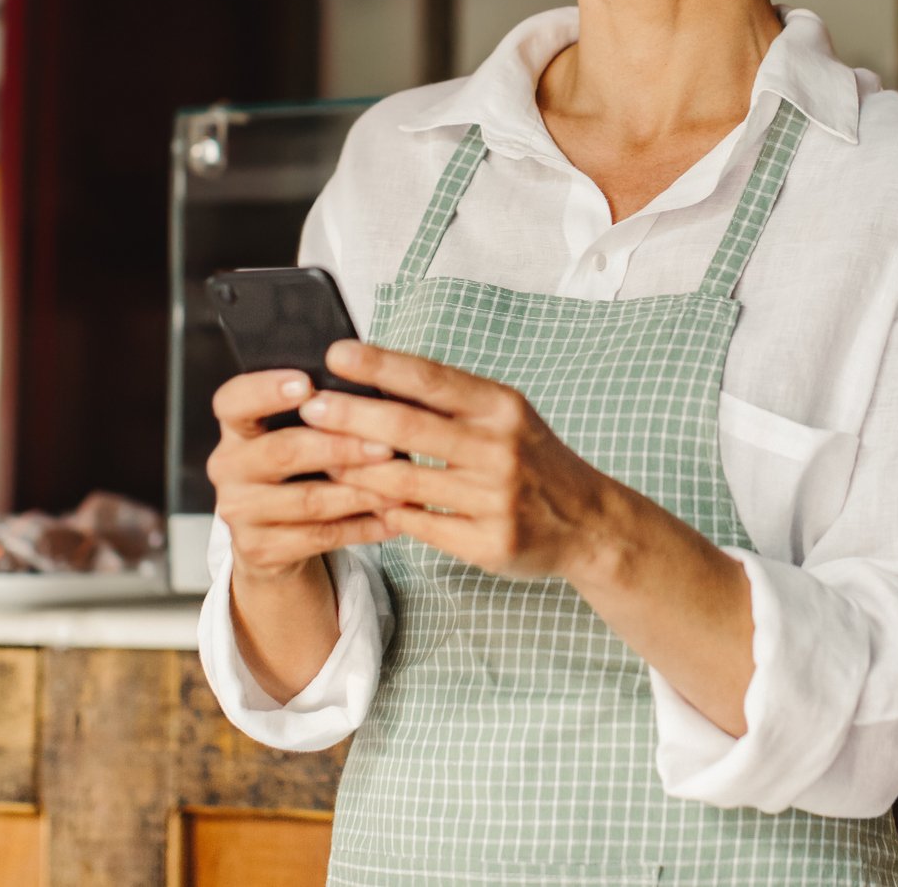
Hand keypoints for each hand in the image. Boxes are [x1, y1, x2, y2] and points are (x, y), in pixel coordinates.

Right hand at [207, 369, 401, 582]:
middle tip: (385, 446)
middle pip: (281, 451)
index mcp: (236, 427)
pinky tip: (394, 518)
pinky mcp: (259, 548)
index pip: (234, 401)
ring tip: (401, 485)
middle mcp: (228, 466)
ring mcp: (239, 510)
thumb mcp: (297, 433)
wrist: (273, 536)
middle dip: (339, 447)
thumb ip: (322, 411)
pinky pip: (320, 537)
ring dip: (360, 493)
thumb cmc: (298, 467)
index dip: (266, 390)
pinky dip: (362, 527)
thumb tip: (375, 389)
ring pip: (307, 501)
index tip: (307, 383)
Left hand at [305, 341, 619, 581]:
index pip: (432, 379)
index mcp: (503, 408)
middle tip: (309, 407)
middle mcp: (501, 449)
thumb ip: (449, 401)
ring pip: (405, 483)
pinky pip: (419, 525)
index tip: (337, 353)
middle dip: (352, 416)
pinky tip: (359, 501)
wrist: (589, 523)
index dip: (381, 364)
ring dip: (355, 470)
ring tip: (318, 457)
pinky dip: (384, 512)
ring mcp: (495, 500)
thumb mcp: (505, 416)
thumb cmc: (533, 460)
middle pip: (410, 428)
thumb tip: (376, 378)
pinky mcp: (489, 543)